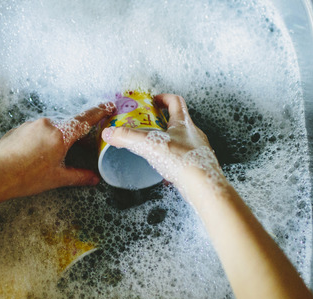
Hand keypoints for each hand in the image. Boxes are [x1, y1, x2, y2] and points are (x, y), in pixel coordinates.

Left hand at [0, 102, 115, 198]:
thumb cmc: (27, 177)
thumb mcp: (57, 178)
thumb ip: (79, 176)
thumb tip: (94, 179)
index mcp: (60, 134)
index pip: (84, 120)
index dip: (99, 112)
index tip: (108, 106)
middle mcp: (46, 124)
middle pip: (67, 126)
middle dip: (73, 136)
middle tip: (77, 149)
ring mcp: (30, 124)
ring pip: (50, 128)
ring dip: (55, 139)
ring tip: (49, 159)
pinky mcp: (18, 128)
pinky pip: (35, 131)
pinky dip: (40, 140)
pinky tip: (34, 156)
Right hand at [100, 94, 225, 194]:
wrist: (203, 185)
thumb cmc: (183, 160)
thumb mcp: (149, 145)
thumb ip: (127, 137)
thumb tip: (110, 133)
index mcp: (184, 123)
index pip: (175, 101)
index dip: (163, 98)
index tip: (153, 101)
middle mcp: (193, 134)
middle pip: (178, 121)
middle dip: (162, 122)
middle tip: (148, 125)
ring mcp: (197, 150)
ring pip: (181, 141)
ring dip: (168, 142)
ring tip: (154, 148)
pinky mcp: (197, 166)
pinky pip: (183, 160)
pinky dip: (172, 162)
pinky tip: (164, 172)